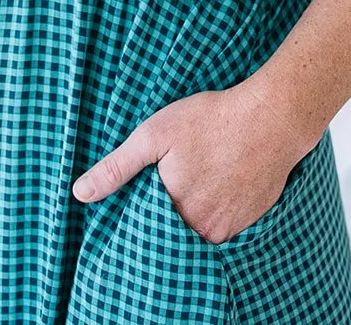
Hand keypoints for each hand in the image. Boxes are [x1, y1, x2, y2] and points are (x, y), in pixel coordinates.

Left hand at [70, 83, 311, 243]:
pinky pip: (221, 229)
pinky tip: (217, 184)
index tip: (144, 191)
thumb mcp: (154, 134)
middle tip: (176, 178)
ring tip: (196, 180)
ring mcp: (226, 229)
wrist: (270, 119)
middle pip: (172, 231)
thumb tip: (80, 194)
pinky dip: (214, 212)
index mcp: (172, 209)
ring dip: (190, 214)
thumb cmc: (211, 120)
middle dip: (166, 213)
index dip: (140, 210)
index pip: (144, 226)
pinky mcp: (248, 223)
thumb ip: (117, 167)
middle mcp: (199, 228)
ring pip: (196, 231)